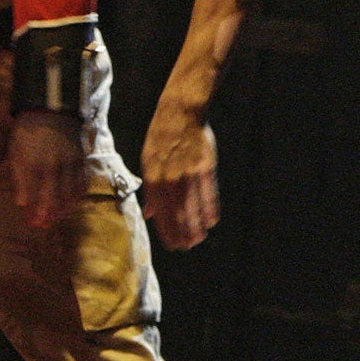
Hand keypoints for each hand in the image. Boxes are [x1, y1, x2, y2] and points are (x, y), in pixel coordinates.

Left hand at [10, 109, 83, 227]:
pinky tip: (74, 201)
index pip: (35, 195)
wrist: (51, 108)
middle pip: (53, 197)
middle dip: (49, 214)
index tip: (34, 224)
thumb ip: (19, 178)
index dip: (35, 211)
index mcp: (33, 163)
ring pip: (69, 192)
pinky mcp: (81, 158)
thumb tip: (22, 203)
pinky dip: (78, 194)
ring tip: (60, 217)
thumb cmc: (28, 131)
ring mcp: (69, 162)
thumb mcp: (16, 151)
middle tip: (46, 225)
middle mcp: (53, 165)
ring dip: (65, 207)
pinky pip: (82, 181)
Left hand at [142, 98, 219, 249]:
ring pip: (193, 207)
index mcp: (153, 178)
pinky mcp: (205, 167)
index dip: (166, 231)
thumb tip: (148, 214)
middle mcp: (169, 179)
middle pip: (177, 214)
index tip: (172, 245)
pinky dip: (210, 209)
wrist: (179, 114)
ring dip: (196, 226)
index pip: (160, 213)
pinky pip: (209, 194)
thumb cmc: (161, 139)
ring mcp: (188, 173)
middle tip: (187, 247)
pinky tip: (211, 221)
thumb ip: (150, 190)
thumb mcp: (148, 161)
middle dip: (182, 234)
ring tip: (199, 238)